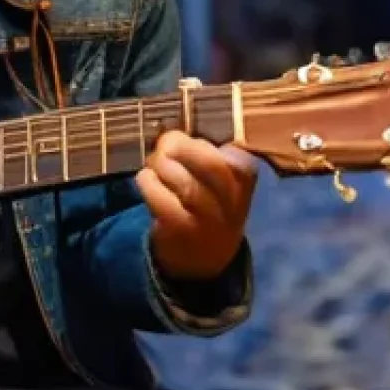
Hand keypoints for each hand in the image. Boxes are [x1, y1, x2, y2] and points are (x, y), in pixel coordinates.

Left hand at [135, 130, 257, 280]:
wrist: (203, 260)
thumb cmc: (207, 206)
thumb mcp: (219, 184)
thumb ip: (204, 155)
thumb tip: (170, 129)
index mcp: (244, 184)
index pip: (240, 158)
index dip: (211, 142)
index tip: (190, 137)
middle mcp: (233, 204)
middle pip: (213, 166)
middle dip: (182, 147)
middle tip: (165, 145)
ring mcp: (209, 221)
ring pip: (187, 184)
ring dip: (161, 165)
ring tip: (152, 163)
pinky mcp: (182, 231)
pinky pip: (163, 202)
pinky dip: (149, 183)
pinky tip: (145, 179)